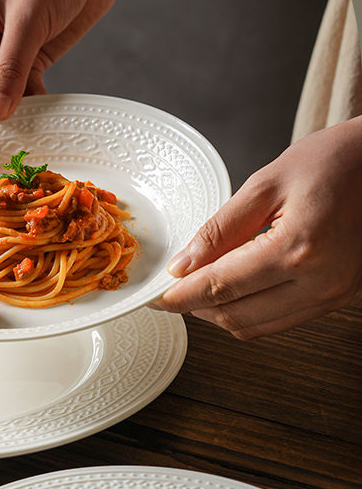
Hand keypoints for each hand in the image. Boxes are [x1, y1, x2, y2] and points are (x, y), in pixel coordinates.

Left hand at [153, 118, 361, 337]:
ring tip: (198, 289)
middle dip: (194, 308)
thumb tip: (181, 266)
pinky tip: (232, 290)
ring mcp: (331, 295)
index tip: (153, 296)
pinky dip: (248, 312)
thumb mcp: (267, 183)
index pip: (220, 287)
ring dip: (219, 314)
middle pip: (234, 315)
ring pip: (254, 327)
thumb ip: (220, 229)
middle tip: (170, 292)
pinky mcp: (336, 299)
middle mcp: (318, 281)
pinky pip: (279, 322)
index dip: (179, 296)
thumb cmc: (333, 161)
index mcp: (298, 247)